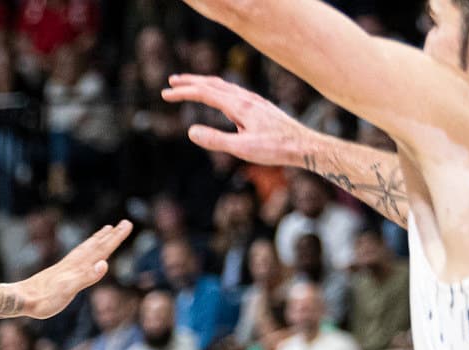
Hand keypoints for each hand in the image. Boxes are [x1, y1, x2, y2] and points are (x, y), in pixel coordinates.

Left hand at [22, 219, 132, 318]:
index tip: (127, 224)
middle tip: (124, 223)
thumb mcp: (68, 290)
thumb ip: (87, 277)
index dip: (115, 238)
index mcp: (79, 267)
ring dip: (98, 239)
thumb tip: (104, 263)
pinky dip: (84, 250)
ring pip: (86, 249)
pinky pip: (76, 256)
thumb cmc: (45, 299)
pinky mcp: (58, 273)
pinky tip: (83, 252)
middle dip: (111, 236)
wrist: (22, 299)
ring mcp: (66, 267)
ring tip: (106, 230)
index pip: (101, 250)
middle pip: (96, 246)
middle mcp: (73, 264)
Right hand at [163, 74, 314, 168]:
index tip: (165, 94)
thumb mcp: (242, 149)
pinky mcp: (257, 106)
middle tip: (171, 82)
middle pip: (213, 83)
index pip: (206, 93)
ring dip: (203, 84)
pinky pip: (232, 92)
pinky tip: (216, 97)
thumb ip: (216, 140)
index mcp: (240, 106)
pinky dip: (216, 89)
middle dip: (190, 82)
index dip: (184, 92)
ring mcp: (253, 101)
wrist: (303, 144)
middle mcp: (246, 98)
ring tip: (189, 85)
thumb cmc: (275, 149)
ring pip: (223, 85)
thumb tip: (191, 131)